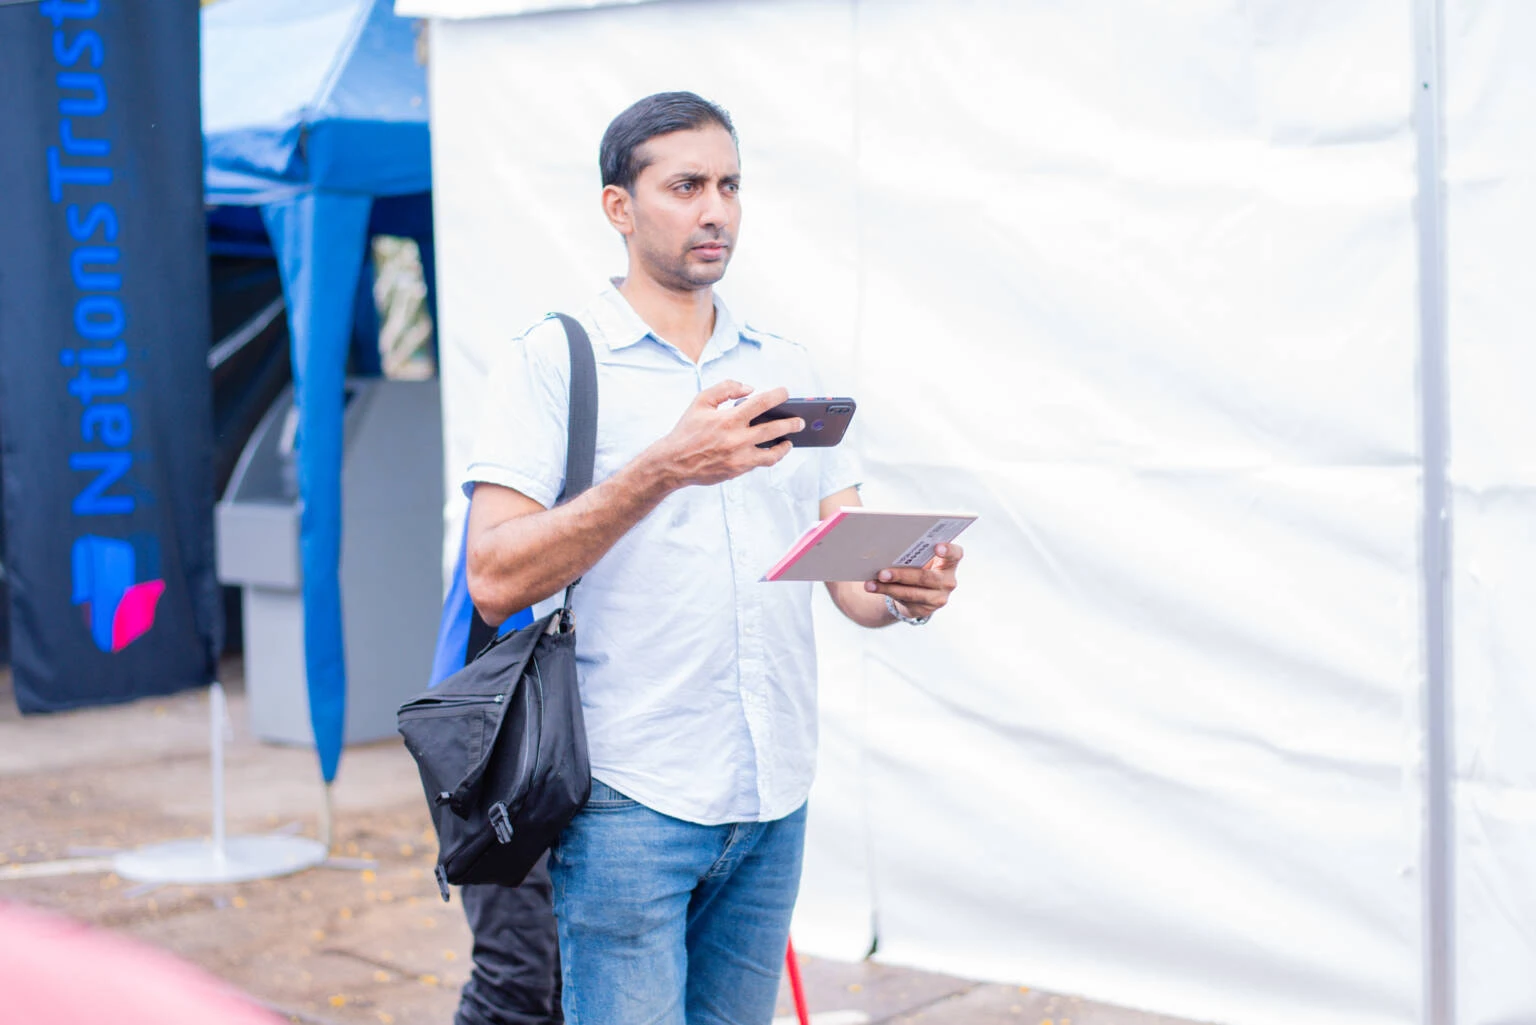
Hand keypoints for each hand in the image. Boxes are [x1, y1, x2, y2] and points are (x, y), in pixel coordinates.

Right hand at [646, 381, 801, 487]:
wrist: (673, 463)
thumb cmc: (687, 430)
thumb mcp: (701, 401)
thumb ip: (725, 389)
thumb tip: (750, 389)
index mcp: (729, 419)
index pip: (761, 403)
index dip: (778, 395)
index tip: (786, 393)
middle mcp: (737, 439)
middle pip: (774, 430)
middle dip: (791, 424)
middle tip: (800, 421)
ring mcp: (739, 457)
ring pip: (772, 454)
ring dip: (784, 447)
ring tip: (789, 440)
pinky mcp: (737, 471)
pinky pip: (759, 463)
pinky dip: (768, 456)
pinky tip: (772, 450)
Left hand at [864, 543, 963, 620]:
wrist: (917, 591)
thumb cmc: (919, 566)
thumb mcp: (921, 558)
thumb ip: (914, 552)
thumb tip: (887, 546)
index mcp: (949, 562)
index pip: (955, 554)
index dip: (948, 550)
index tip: (937, 547)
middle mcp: (948, 581)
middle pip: (925, 577)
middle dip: (901, 575)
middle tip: (882, 573)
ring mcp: (938, 598)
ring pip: (912, 593)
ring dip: (888, 588)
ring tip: (870, 583)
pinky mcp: (925, 610)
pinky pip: (904, 601)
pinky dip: (887, 592)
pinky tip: (873, 587)